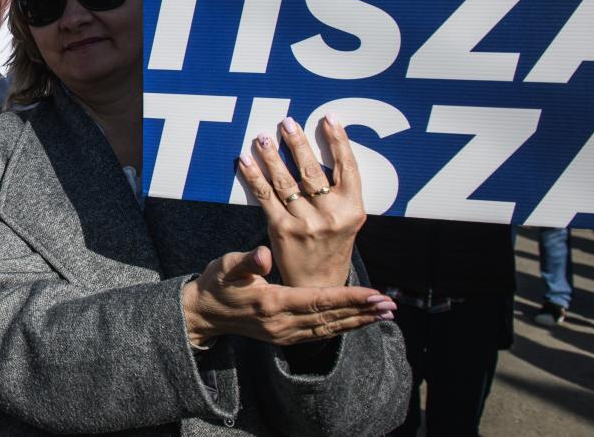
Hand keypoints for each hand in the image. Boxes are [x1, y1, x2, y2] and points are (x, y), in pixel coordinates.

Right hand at [182, 246, 394, 345]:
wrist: (203, 312)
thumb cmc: (215, 283)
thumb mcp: (226, 266)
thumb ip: (247, 261)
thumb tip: (264, 255)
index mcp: (272, 303)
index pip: (320, 300)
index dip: (350, 297)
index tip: (375, 294)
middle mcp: (282, 324)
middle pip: (331, 317)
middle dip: (362, 311)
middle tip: (390, 306)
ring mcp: (285, 334)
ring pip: (330, 329)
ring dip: (358, 322)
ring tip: (384, 315)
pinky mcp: (285, 337)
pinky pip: (321, 334)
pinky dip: (343, 328)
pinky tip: (358, 322)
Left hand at [237, 114, 364, 287]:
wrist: (319, 283)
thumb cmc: (333, 242)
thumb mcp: (348, 218)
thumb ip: (339, 190)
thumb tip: (324, 149)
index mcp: (352, 209)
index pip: (348, 167)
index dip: (339, 141)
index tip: (328, 119)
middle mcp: (331, 215)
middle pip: (311, 171)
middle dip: (298, 143)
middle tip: (287, 122)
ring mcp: (305, 223)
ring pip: (285, 181)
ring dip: (272, 155)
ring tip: (263, 137)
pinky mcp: (281, 229)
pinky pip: (265, 196)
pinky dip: (254, 176)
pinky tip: (245, 161)